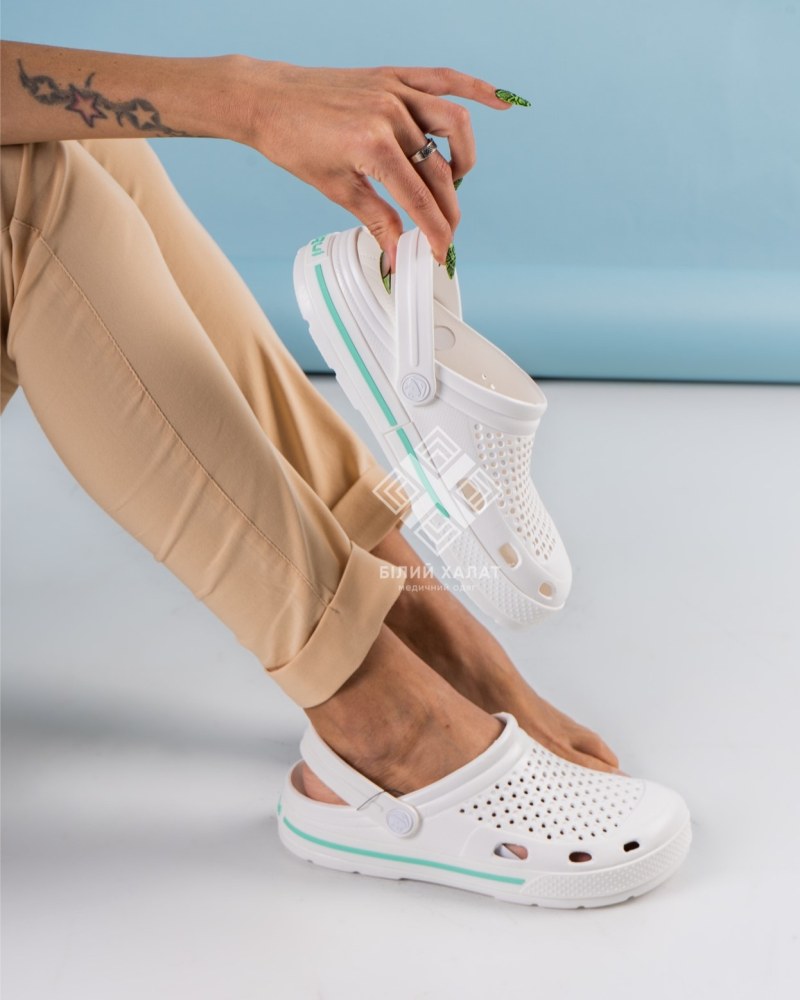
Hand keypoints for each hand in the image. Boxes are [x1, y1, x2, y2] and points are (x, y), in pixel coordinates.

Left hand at [241, 61, 513, 267]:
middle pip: (439, 170)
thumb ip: (376, 219)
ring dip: (464, 157)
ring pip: (453, 124)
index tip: (441, 253)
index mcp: (372, 146)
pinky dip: (474, 88)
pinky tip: (500, 102)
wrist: (267, 99)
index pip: (419, 199)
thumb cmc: (293, 141)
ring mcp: (394, 91)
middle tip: (446, 232)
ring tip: (456, 181)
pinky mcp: (393, 77)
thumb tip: (397, 253)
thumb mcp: (336, 188)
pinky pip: (443, 79)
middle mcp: (389, 115)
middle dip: (449, 209)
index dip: (435, 232)